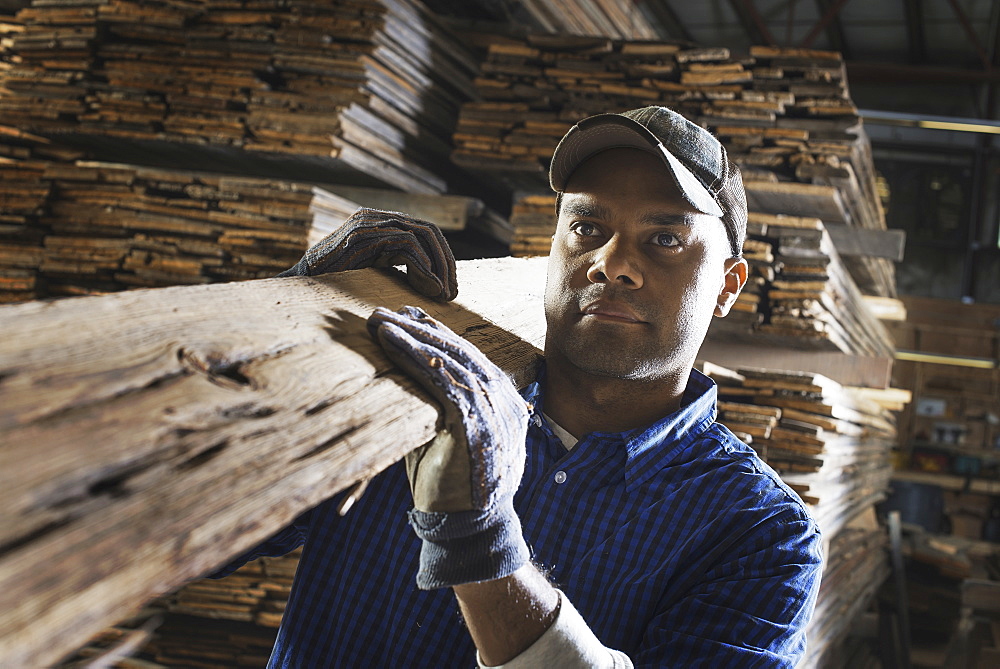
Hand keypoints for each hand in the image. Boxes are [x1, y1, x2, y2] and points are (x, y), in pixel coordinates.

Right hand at [277, 207, 457, 300]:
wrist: (298, 285)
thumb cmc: (334, 284)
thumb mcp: (372, 270)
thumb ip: (397, 267)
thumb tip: (436, 282)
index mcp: (379, 222)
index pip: (424, 230)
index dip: (443, 257)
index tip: (450, 285)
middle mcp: (375, 217)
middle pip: (428, 230)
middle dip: (446, 262)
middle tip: (453, 292)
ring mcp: (368, 224)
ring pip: (421, 236)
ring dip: (439, 267)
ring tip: (442, 294)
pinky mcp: (363, 237)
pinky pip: (406, 246)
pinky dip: (423, 268)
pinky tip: (428, 288)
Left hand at [367, 305, 529, 588]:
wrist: (469, 528)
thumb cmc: (450, 485)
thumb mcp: (446, 435)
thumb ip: (436, 405)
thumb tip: (403, 374)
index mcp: (502, 399)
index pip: (467, 356)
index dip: (436, 334)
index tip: (407, 317)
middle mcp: (503, 398)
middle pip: (458, 351)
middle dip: (419, 328)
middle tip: (384, 312)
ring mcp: (493, 410)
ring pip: (448, 360)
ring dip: (410, 337)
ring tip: (378, 321)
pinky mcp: (475, 423)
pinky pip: (440, 381)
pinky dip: (413, 357)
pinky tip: (391, 342)